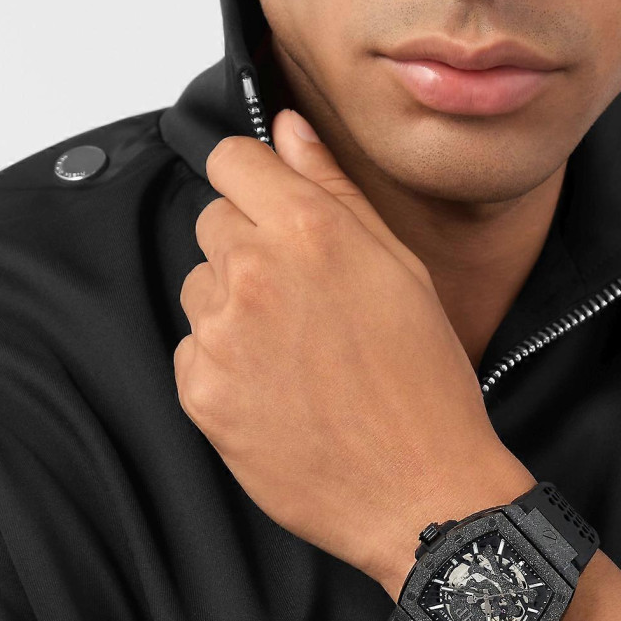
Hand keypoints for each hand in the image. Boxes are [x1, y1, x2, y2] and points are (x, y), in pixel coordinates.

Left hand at [173, 109, 524, 586]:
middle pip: (214, 223)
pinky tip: (279, 391)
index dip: (254, 182)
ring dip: (237, 309)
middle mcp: (256, 273)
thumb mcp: (401, 272)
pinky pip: (195, 351)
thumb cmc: (426, 387)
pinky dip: (227, 365)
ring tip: (298, 355)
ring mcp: (222, 336)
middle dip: (252, 250)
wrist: (420, 491)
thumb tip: (290, 129)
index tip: (270, 207)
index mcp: (311, 232)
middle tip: (307, 303)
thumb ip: (336, 190)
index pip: (232, 161)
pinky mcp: (202, 393)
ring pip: (201, 289)